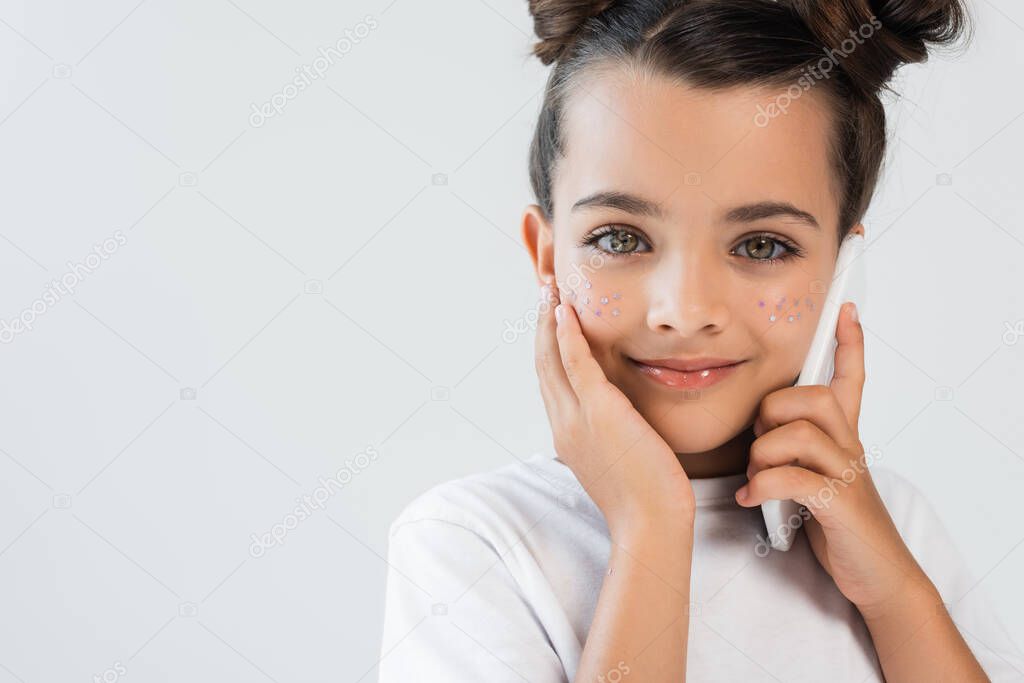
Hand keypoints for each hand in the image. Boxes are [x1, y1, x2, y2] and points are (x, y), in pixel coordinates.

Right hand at [534, 281, 694, 536]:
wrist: (650, 525)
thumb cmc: (646, 498)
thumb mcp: (620, 459)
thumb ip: (613, 433)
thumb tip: (623, 418)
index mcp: (568, 433)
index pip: (550, 379)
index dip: (547, 344)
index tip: (550, 316)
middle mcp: (563, 423)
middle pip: (542, 362)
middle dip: (541, 323)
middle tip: (544, 289)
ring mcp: (577, 418)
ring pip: (551, 357)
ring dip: (549, 319)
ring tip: (550, 287)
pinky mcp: (599, 413)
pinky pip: (575, 365)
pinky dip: (567, 335)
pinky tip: (565, 310)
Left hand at [735, 302, 933, 616]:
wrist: (877, 574)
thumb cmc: (835, 524)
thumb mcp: (814, 477)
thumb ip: (792, 453)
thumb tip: (752, 436)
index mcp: (844, 437)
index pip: (851, 380)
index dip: (850, 344)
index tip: (847, 310)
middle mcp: (850, 447)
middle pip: (813, 398)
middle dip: (772, 414)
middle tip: (760, 447)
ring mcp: (848, 474)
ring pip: (798, 435)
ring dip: (763, 456)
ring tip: (755, 480)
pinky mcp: (841, 504)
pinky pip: (793, 479)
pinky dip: (763, 487)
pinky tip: (752, 499)